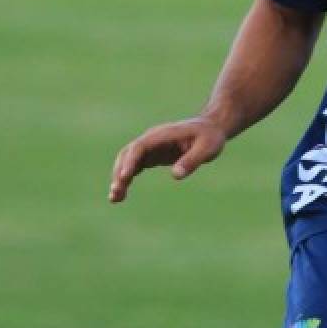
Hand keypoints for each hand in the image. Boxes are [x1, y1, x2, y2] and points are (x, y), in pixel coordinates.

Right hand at [108, 117, 226, 202]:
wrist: (211, 129)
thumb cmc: (210, 136)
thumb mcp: (208, 147)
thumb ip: (192, 160)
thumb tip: (176, 176)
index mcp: (163, 135)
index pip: (140, 147)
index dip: (130, 161)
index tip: (124, 177)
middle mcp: (152, 139)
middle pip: (128, 154)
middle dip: (120, 172)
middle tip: (116, 192)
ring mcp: (151, 147)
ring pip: (127, 161)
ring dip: (119, 177)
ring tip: (115, 198)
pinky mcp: (153, 155)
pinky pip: (134, 167)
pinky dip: (126, 179)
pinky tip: (121, 195)